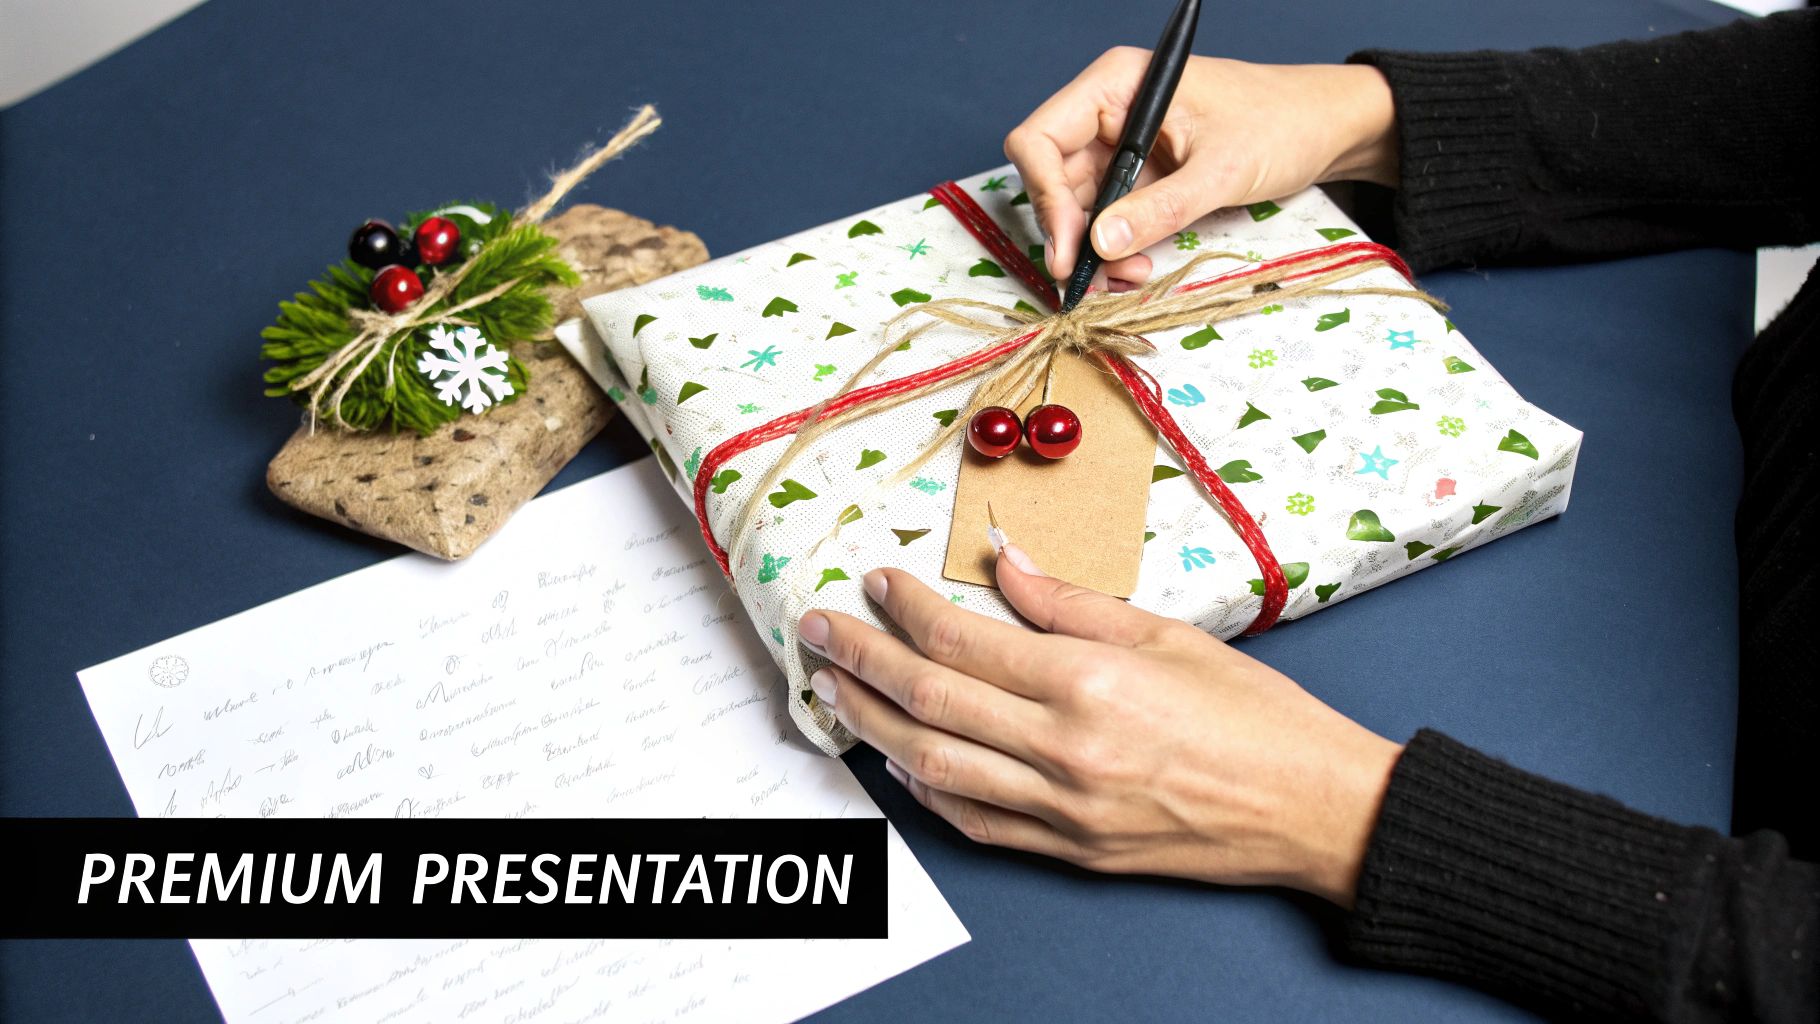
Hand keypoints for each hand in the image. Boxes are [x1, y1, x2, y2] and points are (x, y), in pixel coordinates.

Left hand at [798, 545, 1400, 905]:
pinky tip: (903, 760)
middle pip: (929, 698)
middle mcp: (1064, 748)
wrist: (1315, 810)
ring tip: (835, 692)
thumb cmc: (1256, 717)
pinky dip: (929, 791)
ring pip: (934, 765)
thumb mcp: (1168, 634)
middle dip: (860, 660)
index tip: (874, 583)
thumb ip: (1070, 602)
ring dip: (874, 725)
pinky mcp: (1071, 850)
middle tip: (816, 631)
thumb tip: (1003, 560)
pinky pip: (976, 822)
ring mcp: (1062, 809)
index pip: (963, 638)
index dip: (904, 608)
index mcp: (1088, 682)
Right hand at [1005, 50, 1397, 288]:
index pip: (1040, 139)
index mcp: (1116, 84)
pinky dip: (1114, 250)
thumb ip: (1158, 208)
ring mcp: (1123, 147)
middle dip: (1071, 234)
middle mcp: (1109, 113)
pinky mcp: (1142, 178)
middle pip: (1052, 180)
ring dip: (1093, 251)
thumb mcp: (1222, 169)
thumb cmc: (1283, 123)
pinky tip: (1136, 268)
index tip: (1071, 247)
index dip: (1044, 195)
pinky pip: (1108, 219)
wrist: (1329, 129)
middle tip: (1095, 280)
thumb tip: (1098, 245)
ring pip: (1078, 208)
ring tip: (1129, 277)